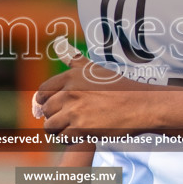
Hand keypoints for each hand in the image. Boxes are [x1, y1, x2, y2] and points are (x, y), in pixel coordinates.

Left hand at [35, 58, 154, 136]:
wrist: (141, 106)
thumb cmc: (120, 88)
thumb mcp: (96, 69)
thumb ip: (76, 60)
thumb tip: (59, 44)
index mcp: (71, 77)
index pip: (42, 91)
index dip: (44, 101)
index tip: (50, 106)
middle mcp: (70, 93)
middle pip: (46, 110)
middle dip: (53, 116)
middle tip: (65, 118)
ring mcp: (74, 112)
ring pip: (50, 126)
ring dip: (58, 129)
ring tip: (69, 128)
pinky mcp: (81, 129)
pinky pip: (62, 138)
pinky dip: (67, 139)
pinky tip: (78, 135)